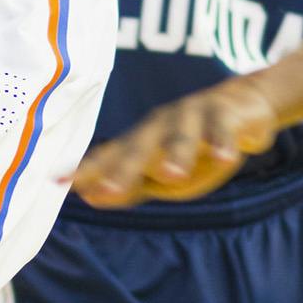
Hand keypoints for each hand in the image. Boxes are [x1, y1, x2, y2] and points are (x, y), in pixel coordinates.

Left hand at [69, 76, 282, 207]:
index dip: (86, 170)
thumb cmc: (194, 144)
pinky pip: (223, 128)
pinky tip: (226, 157)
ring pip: (181, 136)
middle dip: (123, 169)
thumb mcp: (162, 169)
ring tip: (172, 174)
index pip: (109, 157)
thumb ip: (131, 184)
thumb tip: (89, 197)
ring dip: (176, 153)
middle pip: (139, 148)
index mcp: (142, 140)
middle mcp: (161, 125)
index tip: (58, 183)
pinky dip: (224, 141)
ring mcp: (191, 116)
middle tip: (106, 190)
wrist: (243, 104)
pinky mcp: (225, 113)